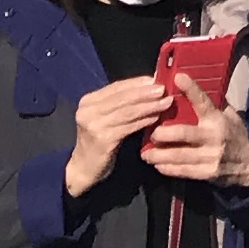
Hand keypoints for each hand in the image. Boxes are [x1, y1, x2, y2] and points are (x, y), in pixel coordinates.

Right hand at [63, 76, 171, 197]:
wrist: (83, 169)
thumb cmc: (98, 142)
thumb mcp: (105, 118)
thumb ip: (120, 104)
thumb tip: (148, 87)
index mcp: (89, 101)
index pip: (117, 87)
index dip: (137, 82)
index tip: (156, 78)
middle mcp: (88, 110)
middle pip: (122, 97)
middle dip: (145, 92)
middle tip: (164, 89)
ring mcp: (94, 125)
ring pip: (127, 111)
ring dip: (149, 106)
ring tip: (165, 102)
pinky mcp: (103, 139)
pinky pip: (128, 127)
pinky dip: (144, 121)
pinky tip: (156, 118)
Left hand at [143, 96, 248, 196]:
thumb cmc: (237, 134)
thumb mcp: (230, 115)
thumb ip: (214, 104)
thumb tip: (197, 86)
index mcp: (218, 118)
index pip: (203, 101)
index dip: (191, 89)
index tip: (177, 77)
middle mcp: (214, 136)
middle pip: (185, 133)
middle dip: (165, 133)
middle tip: (151, 133)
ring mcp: (211, 156)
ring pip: (180, 155)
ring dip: (160, 155)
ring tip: (145, 154)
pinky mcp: (208, 173)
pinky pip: (184, 171)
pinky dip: (169, 168)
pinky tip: (158, 165)